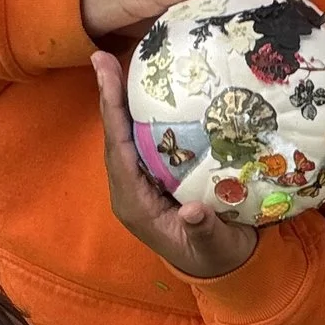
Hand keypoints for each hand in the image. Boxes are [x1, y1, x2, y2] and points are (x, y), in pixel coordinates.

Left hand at [91, 51, 258, 279]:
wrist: (222, 267)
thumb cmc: (216, 255)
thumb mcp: (214, 246)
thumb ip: (203, 230)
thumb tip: (193, 213)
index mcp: (135, 205)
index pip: (118, 150)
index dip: (112, 112)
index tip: (105, 75)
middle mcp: (131, 190)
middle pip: (116, 136)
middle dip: (109, 97)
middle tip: (102, 56)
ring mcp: (141, 182)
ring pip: (126, 135)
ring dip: (122, 101)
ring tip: (118, 62)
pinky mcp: (155, 177)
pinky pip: (142, 139)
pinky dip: (141, 113)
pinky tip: (148, 89)